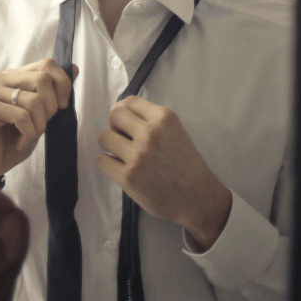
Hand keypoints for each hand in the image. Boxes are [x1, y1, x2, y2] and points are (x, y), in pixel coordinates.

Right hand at [0, 58, 75, 180]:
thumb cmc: (12, 140)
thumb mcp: (39, 115)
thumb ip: (53, 93)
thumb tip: (74, 69)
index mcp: (14, 77)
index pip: (47, 64)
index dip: (62, 84)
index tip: (61, 107)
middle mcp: (1, 79)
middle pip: (43, 79)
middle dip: (51, 107)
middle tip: (42, 125)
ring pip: (34, 100)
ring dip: (39, 126)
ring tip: (28, 136)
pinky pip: (22, 116)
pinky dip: (28, 134)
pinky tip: (19, 142)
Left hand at [96, 96, 232, 249]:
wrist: (198, 198)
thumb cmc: (185, 164)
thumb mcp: (174, 131)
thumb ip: (149, 120)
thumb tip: (116, 114)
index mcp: (164, 118)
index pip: (129, 101)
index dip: (124, 112)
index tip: (126, 124)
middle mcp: (151, 133)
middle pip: (114, 115)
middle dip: (115, 127)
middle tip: (124, 140)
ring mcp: (138, 155)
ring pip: (104, 138)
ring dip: (111, 146)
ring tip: (125, 156)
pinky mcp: (128, 176)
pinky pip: (101, 160)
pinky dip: (108, 164)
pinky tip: (122, 169)